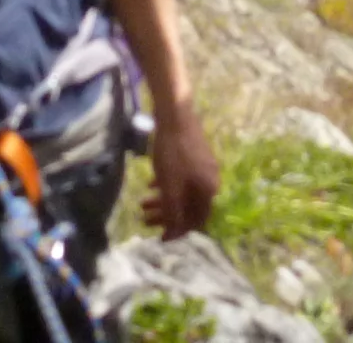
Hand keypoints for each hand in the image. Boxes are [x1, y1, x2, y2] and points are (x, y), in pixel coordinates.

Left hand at [141, 108, 219, 237]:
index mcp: (208, 190)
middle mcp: (210, 181)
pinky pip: (181, 178)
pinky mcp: (194, 156)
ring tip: (142, 203)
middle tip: (144, 219)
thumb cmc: (173, 153)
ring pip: (182, 192)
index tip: (159, 237)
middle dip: (165, 215)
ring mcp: (203, 168)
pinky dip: (166, 185)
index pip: (196, 220)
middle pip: (188, 207)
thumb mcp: (170, 187)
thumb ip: (173, 212)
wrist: (176, 115)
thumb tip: (173, 233)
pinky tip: (150, 183)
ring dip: (162, 201)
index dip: (177, 231)